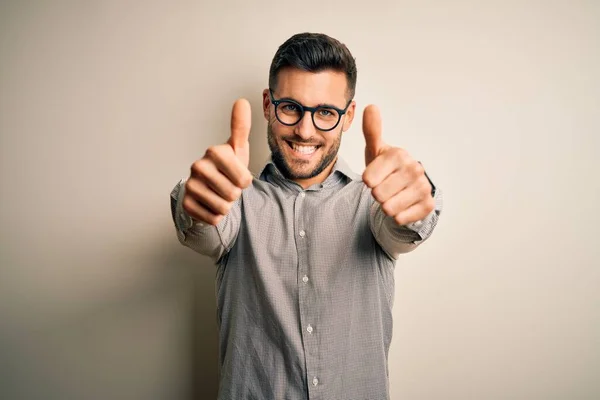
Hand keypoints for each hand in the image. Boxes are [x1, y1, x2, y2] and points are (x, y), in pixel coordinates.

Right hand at [182, 99, 253, 225]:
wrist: (209, 187)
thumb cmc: (227, 167)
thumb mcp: (237, 148)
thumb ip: (240, 126)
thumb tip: (241, 101)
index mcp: (214, 152)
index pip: (243, 179)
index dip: (245, 181)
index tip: (238, 174)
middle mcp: (198, 166)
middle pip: (233, 194)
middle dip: (235, 194)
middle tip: (227, 186)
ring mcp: (190, 185)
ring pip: (223, 208)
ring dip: (226, 206)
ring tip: (219, 194)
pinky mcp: (186, 204)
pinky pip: (213, 219)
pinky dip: (216, 216)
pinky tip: (210, 204)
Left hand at [361, 105, 434, 225]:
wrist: (405, 188)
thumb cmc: (386, 168)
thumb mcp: (376, 150)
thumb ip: (372, 131)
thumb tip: (370, 106)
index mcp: (399, 154)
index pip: (368, 179)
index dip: (368, 181)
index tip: (376, 176)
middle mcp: (415, 169)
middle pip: (377, 194)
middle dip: (377, 195)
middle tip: (385, 187)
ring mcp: (423, 187)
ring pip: (388, 208)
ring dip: (386, 206)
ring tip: (392, 196)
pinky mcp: (428, 205)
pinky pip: (400, 218)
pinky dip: (397, 216)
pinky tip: (402, 206)